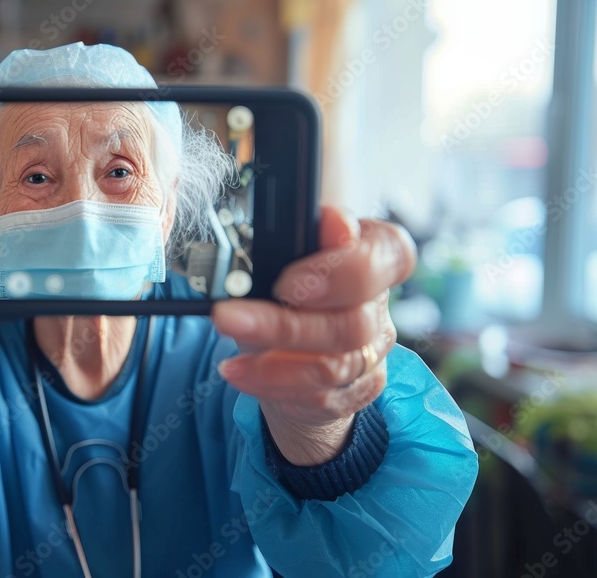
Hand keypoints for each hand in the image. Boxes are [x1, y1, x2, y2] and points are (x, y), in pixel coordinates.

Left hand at [212, 207, 415, 465]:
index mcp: (373, 256)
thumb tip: (333, 221)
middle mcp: (378, 306)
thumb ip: (300, 238)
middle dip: (284, 324)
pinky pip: (319, 398)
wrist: (283, 347)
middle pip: (352, 323)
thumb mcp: (279, 253)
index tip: (290, 280)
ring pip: (333, 366)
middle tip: (228, 316)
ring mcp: (371, 353)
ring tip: (228, 352)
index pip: (392, 256)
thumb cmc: (283, 286)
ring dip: (270, 363)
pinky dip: (271, 384)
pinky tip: (239, 371)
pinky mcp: (355, 392)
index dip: (348, 269)